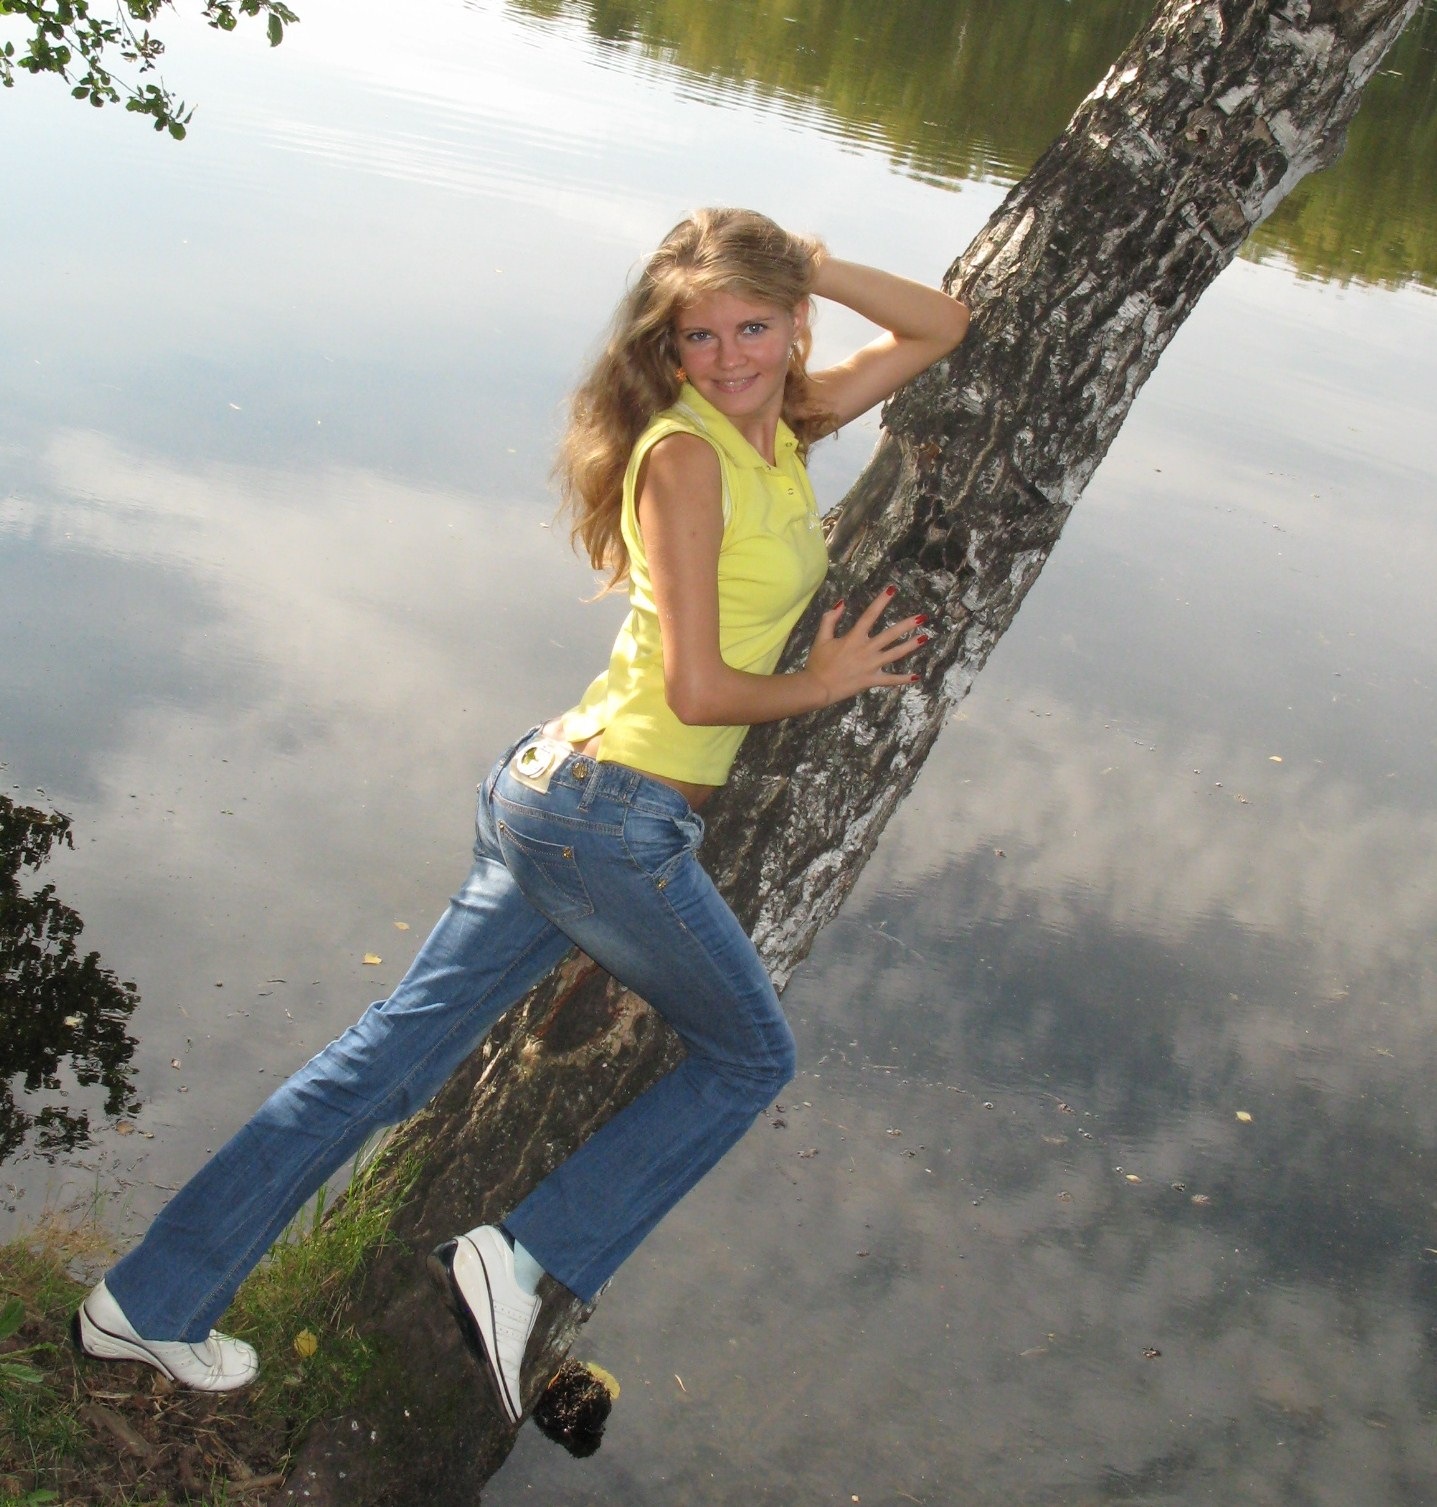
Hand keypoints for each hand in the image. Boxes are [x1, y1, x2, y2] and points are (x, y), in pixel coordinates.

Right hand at [801, 589, 927, 706]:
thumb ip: (830, 619)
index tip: (893, 590)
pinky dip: (903, 679)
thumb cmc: (818, 662)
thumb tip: (841, 602)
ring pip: (895, 654)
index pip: (870, 615)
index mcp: (854, 637)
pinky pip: (890, 680)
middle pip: (891, 634)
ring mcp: (871, 666)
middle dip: (907, 624)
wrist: (817, 687)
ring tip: (925, 638)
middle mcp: (866, 649)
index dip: (881, 601)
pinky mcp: (871, 680)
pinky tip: (916, 676)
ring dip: (911, 646)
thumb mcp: (821, 638)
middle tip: (922, 617)